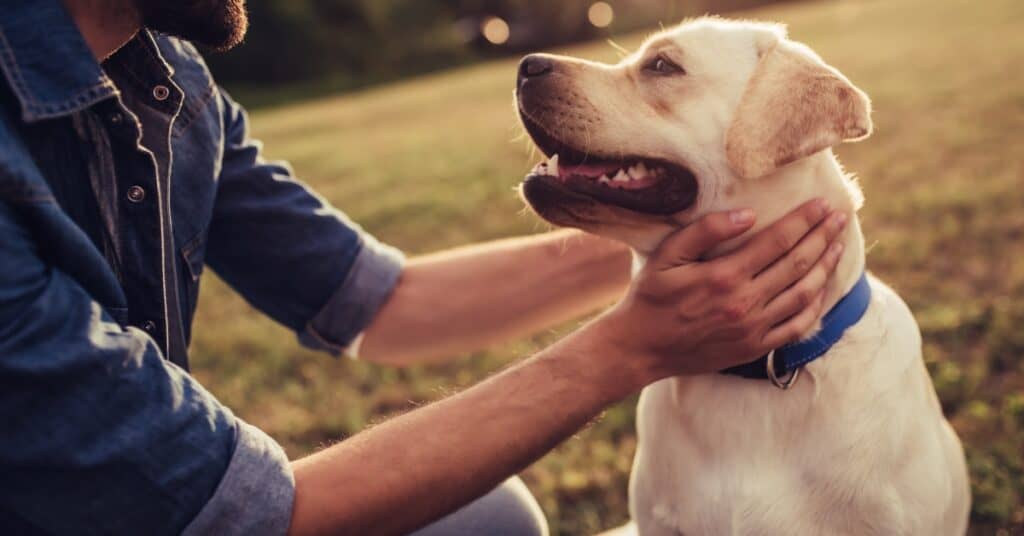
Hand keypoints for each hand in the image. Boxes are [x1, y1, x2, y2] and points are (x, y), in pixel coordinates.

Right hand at [592, 198, 846, 382]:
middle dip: (823, 237)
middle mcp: (744, 302)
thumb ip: (705, 231)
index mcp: (724, 276)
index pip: (777, 241)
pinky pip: (796, 327)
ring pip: (803, 293)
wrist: (641, 348)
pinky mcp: (754, 348)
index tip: (823, 204)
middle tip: (840, 218)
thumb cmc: (651, 297)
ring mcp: (753, 328)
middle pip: (797, 264)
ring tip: (838, 246)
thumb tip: (747, 214)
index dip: (804, 220)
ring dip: (825, 267)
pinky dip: (815, 306)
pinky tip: (822, 288)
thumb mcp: (667, 256)